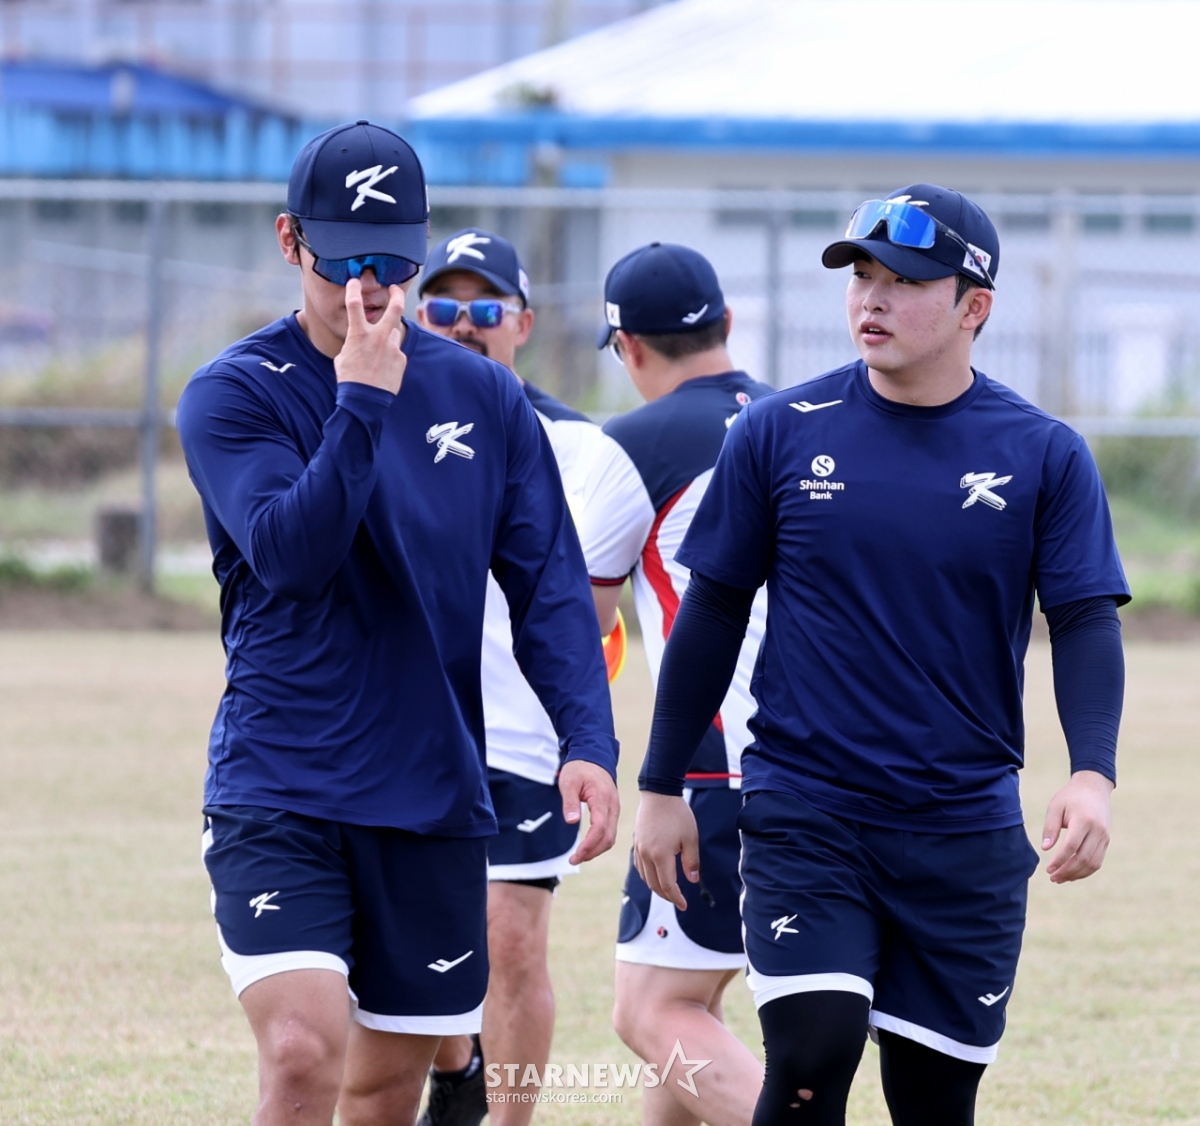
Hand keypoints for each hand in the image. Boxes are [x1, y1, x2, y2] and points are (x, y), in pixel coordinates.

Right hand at [333, 279, 406, 393]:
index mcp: (358, 334)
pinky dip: (390, 356)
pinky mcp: (401, 359)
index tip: (354, 281)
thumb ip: (354, 343)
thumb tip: (360, 340)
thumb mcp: (343, 357)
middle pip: (394, 309)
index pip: (354, 304)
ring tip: (377, 354)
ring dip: (386, 337)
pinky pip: (396, 352)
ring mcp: (392, 348)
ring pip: (393, 334)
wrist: (365, 400)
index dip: (354, 289)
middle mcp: (378, 337)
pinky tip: (382, 368)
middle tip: (395, 289)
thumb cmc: (350, 379)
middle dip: (396, 295)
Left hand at [559, 760, 619, 863]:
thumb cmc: (579, 769)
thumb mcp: (569, 782)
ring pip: (611, 836)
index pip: (599, 827)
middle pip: (608, 837)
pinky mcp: (612, 811)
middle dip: (592, 852)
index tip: (576, 854)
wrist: (594, 757)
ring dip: (596, 849)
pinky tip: (588, 846)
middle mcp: (612, 805)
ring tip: (579, 856)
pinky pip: (610, 831)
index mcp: (602, 798)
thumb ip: (570, 802)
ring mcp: (614, 808)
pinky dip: (600, 842)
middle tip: (574, 860)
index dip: (589, 844)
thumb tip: (571, 822)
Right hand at [632, 792, 698, 910]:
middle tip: (678, 900)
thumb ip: (691, 861)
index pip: (668, 885)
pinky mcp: (636, 843)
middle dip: (667, 896)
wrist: (658, 793)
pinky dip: (648, 876)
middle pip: (654, 885)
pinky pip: (640, 867)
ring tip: (669, 890)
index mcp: (661, 855)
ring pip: (645, 877)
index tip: (684, 905)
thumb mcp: (690, 837)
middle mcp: (646, 855)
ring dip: (657, 887)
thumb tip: (692, 881)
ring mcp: (639, 849)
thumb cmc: (677, 814)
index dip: (677, 898)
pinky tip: (657, 875)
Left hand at [1041, 769, 1113, 882]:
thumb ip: (1050, 827)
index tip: (1048, 869)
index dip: (1060, 860)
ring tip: (1060, 878)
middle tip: (1052, 878)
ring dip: (1077, 874)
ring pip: (1093, 863)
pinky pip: (1098, 861)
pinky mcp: (1106, 841)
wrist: (1093, 788)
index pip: (1072, 846)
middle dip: (1067, 871)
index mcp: (1084, 820)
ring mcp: (1104, 837)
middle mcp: (1098, 830)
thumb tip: (1045, 848)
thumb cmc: (1070, 797)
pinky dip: (1085, 870)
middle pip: (1084, 858)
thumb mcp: (1055, 807)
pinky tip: (1072, 873)